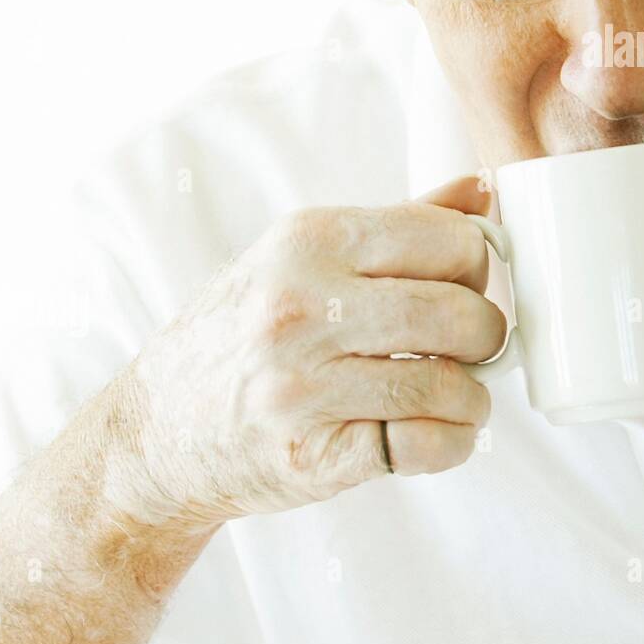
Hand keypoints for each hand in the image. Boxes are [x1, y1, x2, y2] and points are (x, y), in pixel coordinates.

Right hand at [106, 176, 504, 531]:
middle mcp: (301, 308)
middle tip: (475, 344)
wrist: (156, 432)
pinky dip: (453, 442)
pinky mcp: (311, 455)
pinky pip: (423, 445)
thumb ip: (402, 221)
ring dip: (474, 396)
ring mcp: (302, 387)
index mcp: (310, 240)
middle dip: (486, 333)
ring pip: (448, 384)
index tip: (467, 284)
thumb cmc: (245, 331)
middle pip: (457, 313)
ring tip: (461, 393)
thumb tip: (483, 188)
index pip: (448, 238)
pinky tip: (440, 432)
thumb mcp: (305, 255)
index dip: (477, 264)